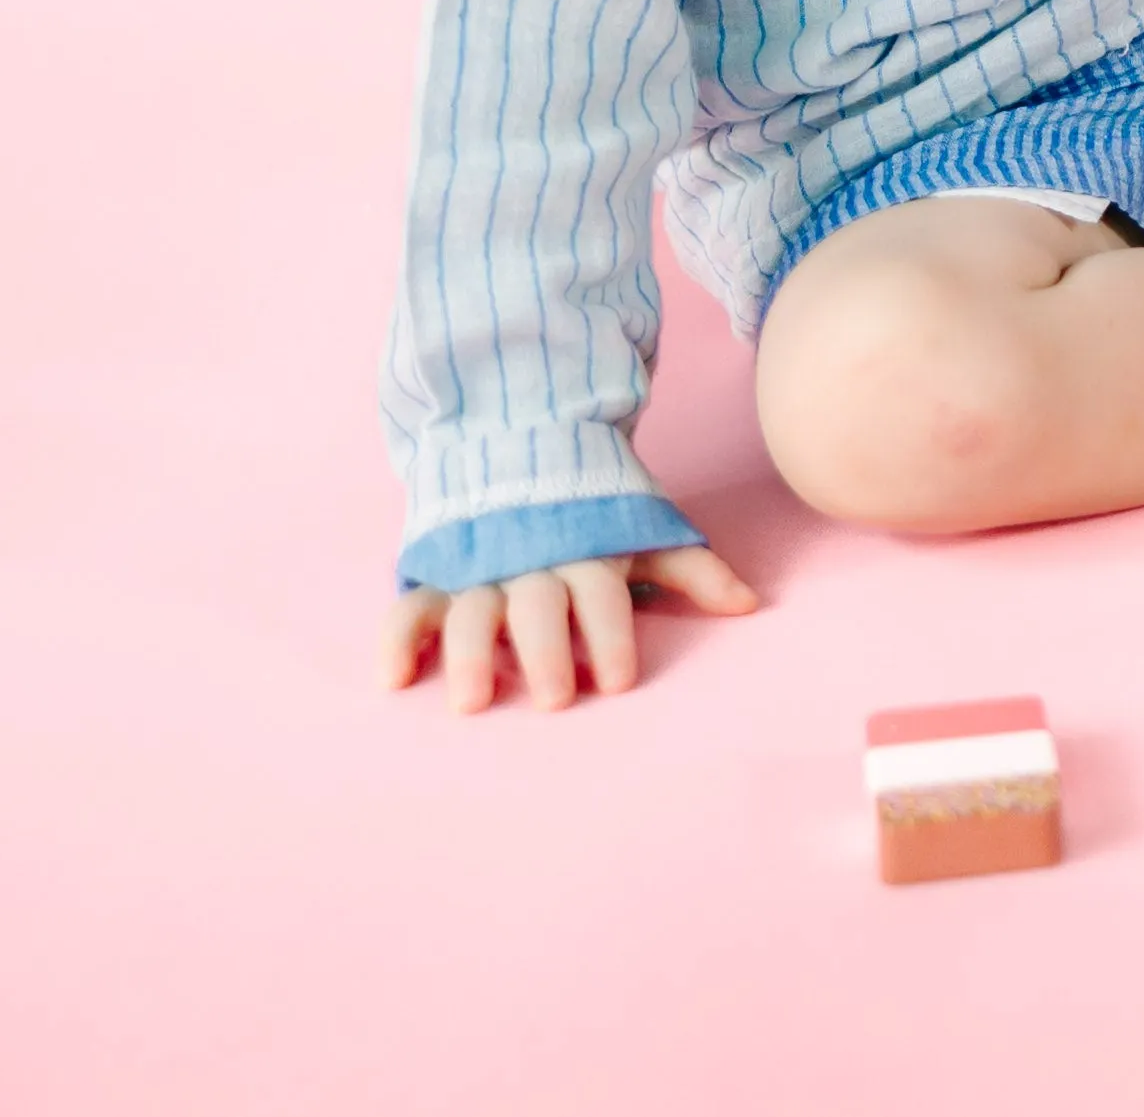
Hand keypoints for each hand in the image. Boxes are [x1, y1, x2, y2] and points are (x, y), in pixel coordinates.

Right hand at [377, 539, 763, 716]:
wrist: (519, 441)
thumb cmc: (590, 510)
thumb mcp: (639, 529)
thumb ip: (690, 568)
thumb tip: (750, 604)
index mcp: (584, 552)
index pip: (602, 595)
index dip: (613, 634)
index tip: (621, 679)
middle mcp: (529, 562)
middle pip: (537, 606)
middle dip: (548, 649)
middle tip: (556, 698)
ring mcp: (476, 568)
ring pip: (469, 610)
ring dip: (469, 654)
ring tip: (474, 701)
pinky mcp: (433, 574)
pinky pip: (408, 607)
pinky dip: (396, 640)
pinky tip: (393, 681)